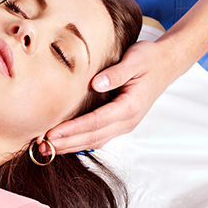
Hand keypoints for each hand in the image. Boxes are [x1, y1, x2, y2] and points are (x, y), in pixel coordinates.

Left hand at [43, 41, 195, 153]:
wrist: (166, 64)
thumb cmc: (150, 59)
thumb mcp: (136, 59)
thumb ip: (117, 73)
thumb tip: (96, 83)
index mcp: (130, 107)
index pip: (96, 122)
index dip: (73, 129)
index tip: (52, 133)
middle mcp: (128, 120)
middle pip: (93, 137)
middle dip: (66, 143)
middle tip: (41, 146)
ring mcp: (125, 124)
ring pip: (95, 141)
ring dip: (71, 146)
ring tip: (47, 148)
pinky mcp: (121, 122)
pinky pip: (99, 137)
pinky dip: (80, 141)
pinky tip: (64, 142)